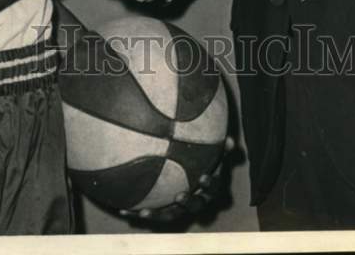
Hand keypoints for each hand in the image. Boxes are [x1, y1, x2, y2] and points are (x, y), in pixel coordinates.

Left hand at [119, 136, 234, 225]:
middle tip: (180, 195)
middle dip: (187, 202)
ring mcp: (180, 209)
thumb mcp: (215, 156)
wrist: (194, 182)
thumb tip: (232, 139)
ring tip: (144, 211)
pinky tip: (122, 211)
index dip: (209, 185)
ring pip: (171, 215)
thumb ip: (222, 150)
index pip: (213, 188)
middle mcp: (197, 202)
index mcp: (209, 189)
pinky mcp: (165, 211)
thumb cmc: (206, 163)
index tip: (203, 177)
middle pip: (194, 206)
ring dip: (158, 214)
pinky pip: (153, 213)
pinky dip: (138, 213)